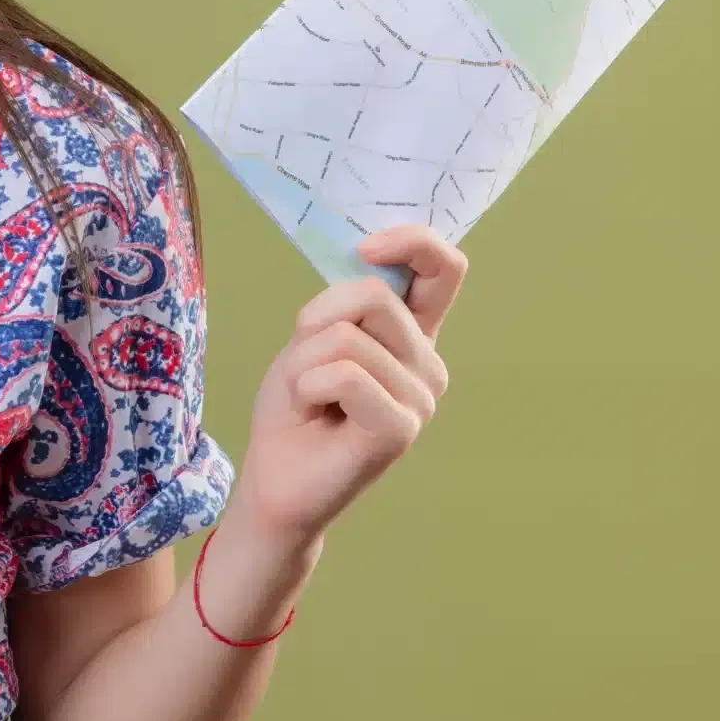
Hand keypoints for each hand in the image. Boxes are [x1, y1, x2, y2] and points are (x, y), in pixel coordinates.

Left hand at [230, 223, 468, 543]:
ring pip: (348, 338)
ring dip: (304, 364)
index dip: (412, 243)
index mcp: (413, 335)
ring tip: (311, 399)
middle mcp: (428, 364)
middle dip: (314, 323)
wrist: (275, 477)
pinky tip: (313, 415)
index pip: (444, 270)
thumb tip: (372, 263)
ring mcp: (421, 398)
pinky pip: (345, 374)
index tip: (365, 250)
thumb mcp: (312, 337)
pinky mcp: (401, 428)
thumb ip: (348, 304)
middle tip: (307, 370)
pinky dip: (308, 387)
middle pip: (373, 296)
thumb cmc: (294, 407)